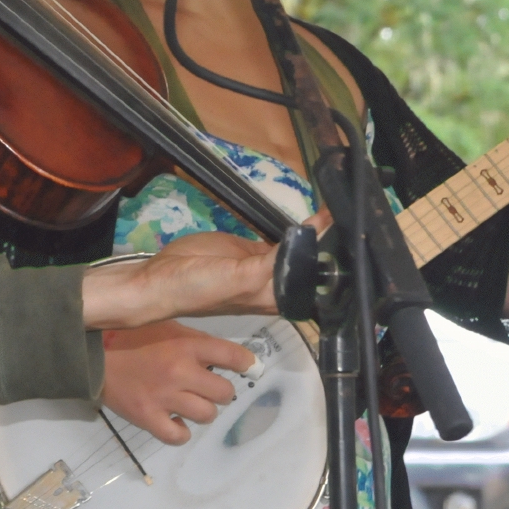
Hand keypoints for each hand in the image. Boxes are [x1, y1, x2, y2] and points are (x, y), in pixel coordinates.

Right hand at [83, 223, 324, 327]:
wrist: (161, 279)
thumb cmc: (199, 289)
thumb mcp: (239, 279)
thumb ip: (270, 265)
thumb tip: (302, 244)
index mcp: (274, 298)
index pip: (310, 277)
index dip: (328, 257)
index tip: (344, 229)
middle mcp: (272, 284)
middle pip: (308, 264)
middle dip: (328, 244)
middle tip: (346, 214)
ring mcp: (261, 266)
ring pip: (296, 250)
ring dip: (314, 235)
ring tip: (334, 211)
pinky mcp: (247, 251)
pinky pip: (277, 240)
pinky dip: (295, 229)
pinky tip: (310, 216)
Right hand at [101, 322, 257, 443]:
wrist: (93, 354)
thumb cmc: (131, 337)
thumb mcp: (166, 327)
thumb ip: (194, 340)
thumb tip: (223, 355)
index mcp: (187, 345)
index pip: (234, 356)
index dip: (247, 363)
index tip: (247, 367)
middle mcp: (181, 371)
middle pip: (225, 392)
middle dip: (219, 390)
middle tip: (207, 387)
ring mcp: (165, 397)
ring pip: (207, 415)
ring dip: (202, 410)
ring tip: (190, 403)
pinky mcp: (148, 417)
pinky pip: (179, 436)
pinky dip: (181, 431)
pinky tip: (175, 421)